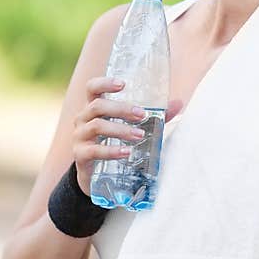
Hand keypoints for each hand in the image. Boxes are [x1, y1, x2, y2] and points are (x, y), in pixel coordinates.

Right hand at [72, 76, 182, 195]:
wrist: (96, 174)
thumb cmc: (114, 141)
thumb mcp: (130, 126)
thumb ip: (154, 115)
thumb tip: (178, 103)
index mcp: (94, 107)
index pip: (92, 88)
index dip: (104, 83)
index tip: (123, 84)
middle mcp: (83, 119)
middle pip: (97, 106)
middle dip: (121, 109)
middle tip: (141, 114)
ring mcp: (79, 137)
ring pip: (97, 126)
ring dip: (120, 129)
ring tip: (140, 135)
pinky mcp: (80, 155)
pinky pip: (94, 150)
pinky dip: (111, 150)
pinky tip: (127, 152)